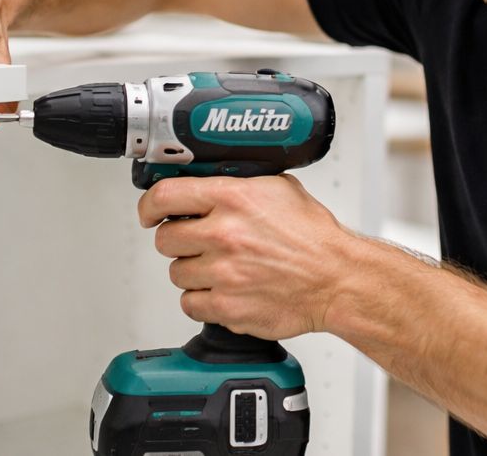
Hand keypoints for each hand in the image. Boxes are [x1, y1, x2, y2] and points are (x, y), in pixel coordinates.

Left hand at [137, 174, 354, 340]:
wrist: (337, 279)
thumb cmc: (314, 237)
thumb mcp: (279, 188)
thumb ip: (239, 183)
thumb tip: (208, 180)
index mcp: (233, 199)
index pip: (165, 196)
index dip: (149, 206)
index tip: (149, 213)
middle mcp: (223, 234)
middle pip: (165, 239)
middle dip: (178, 240)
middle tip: (197, 242)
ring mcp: (223, 273)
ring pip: (177, 273)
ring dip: (193, 271)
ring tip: (221, 267)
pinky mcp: (227, 307)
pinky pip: (190, 304)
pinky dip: (203, 300)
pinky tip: (224, 290)